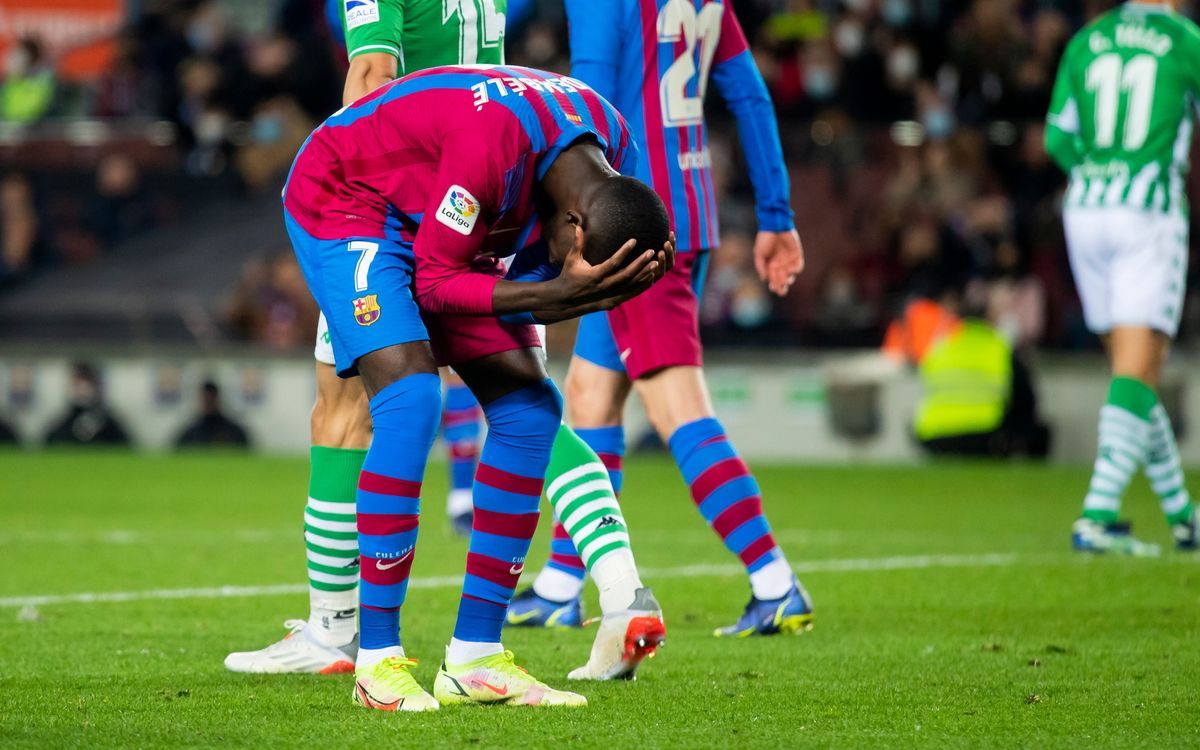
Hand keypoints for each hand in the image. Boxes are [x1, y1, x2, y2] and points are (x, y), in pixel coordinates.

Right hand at [552, 234, 673, 308]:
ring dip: (644, 274)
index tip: (634, 240)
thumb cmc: (569, 275)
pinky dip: (641, 286)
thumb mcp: (571, 260)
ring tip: (656, 262)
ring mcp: (609, 295)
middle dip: (640, 263)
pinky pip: (630, 293)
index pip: (613, 263)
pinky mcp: (613, 300)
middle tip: (651, 252)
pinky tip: (650, 277)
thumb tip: (579, 227)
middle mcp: (603, 286)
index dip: (624, 252)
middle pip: (626, 275)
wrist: (566, 299)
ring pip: (631, 285)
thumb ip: (577, 244)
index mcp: (594, 275)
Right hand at [752, 229, 803, 296]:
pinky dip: (795, 270)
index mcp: (770, 265)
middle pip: (782, 281)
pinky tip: (789, 271)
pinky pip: (798, 266)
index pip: (773, 280)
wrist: (774, 225)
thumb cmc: (764, 238)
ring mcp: (789, 260)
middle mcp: (780, 264)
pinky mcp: (796, 255)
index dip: (773, 286)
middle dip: (781, 287)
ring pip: (790, 276)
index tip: (772, 287)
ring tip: (783, 280)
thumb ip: (760, 267)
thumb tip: (764, 279)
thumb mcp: (758, 254)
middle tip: (779, 289)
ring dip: (787, 280)